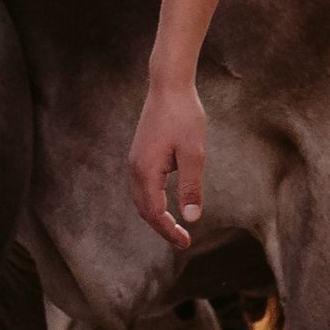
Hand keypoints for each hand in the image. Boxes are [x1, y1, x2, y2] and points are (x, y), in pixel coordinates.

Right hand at [128, 76, 205, 248]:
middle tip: (183, 241)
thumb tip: (191, 218)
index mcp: (146, 171)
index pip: (154, 213)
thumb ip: (191, 187)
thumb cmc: (184, 117)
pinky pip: (143, 186)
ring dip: (156, 215)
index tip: (186, 243)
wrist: (169, 86)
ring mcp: (135, 161)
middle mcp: (135, 169)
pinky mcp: (139, 154)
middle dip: (162, 227)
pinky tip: (167, 203)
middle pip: (144, 210)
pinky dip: (153, 201)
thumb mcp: (194, 154)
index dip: (169, 231)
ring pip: (141, 199)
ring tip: (176, 227)